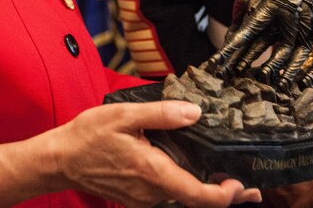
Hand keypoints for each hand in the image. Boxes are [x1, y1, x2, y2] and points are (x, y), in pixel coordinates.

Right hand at [0, 101, 261, 206]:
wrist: (59, 160)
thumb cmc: (88, 137)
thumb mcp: (124, 115)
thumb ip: (161, 114)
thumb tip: (194, 113)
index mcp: (154, 174)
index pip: (199, 196)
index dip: (226, 195)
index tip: (243, 185)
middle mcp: (152, 192)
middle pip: (195, 200)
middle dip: (225, 196)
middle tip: (252, 188)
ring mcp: (144, 197)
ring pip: (182, 199)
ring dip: (206, 192)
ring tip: (230, 180)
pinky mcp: (137, 196)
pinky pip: (168, 196)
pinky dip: (187, 189)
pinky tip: (195, 174)